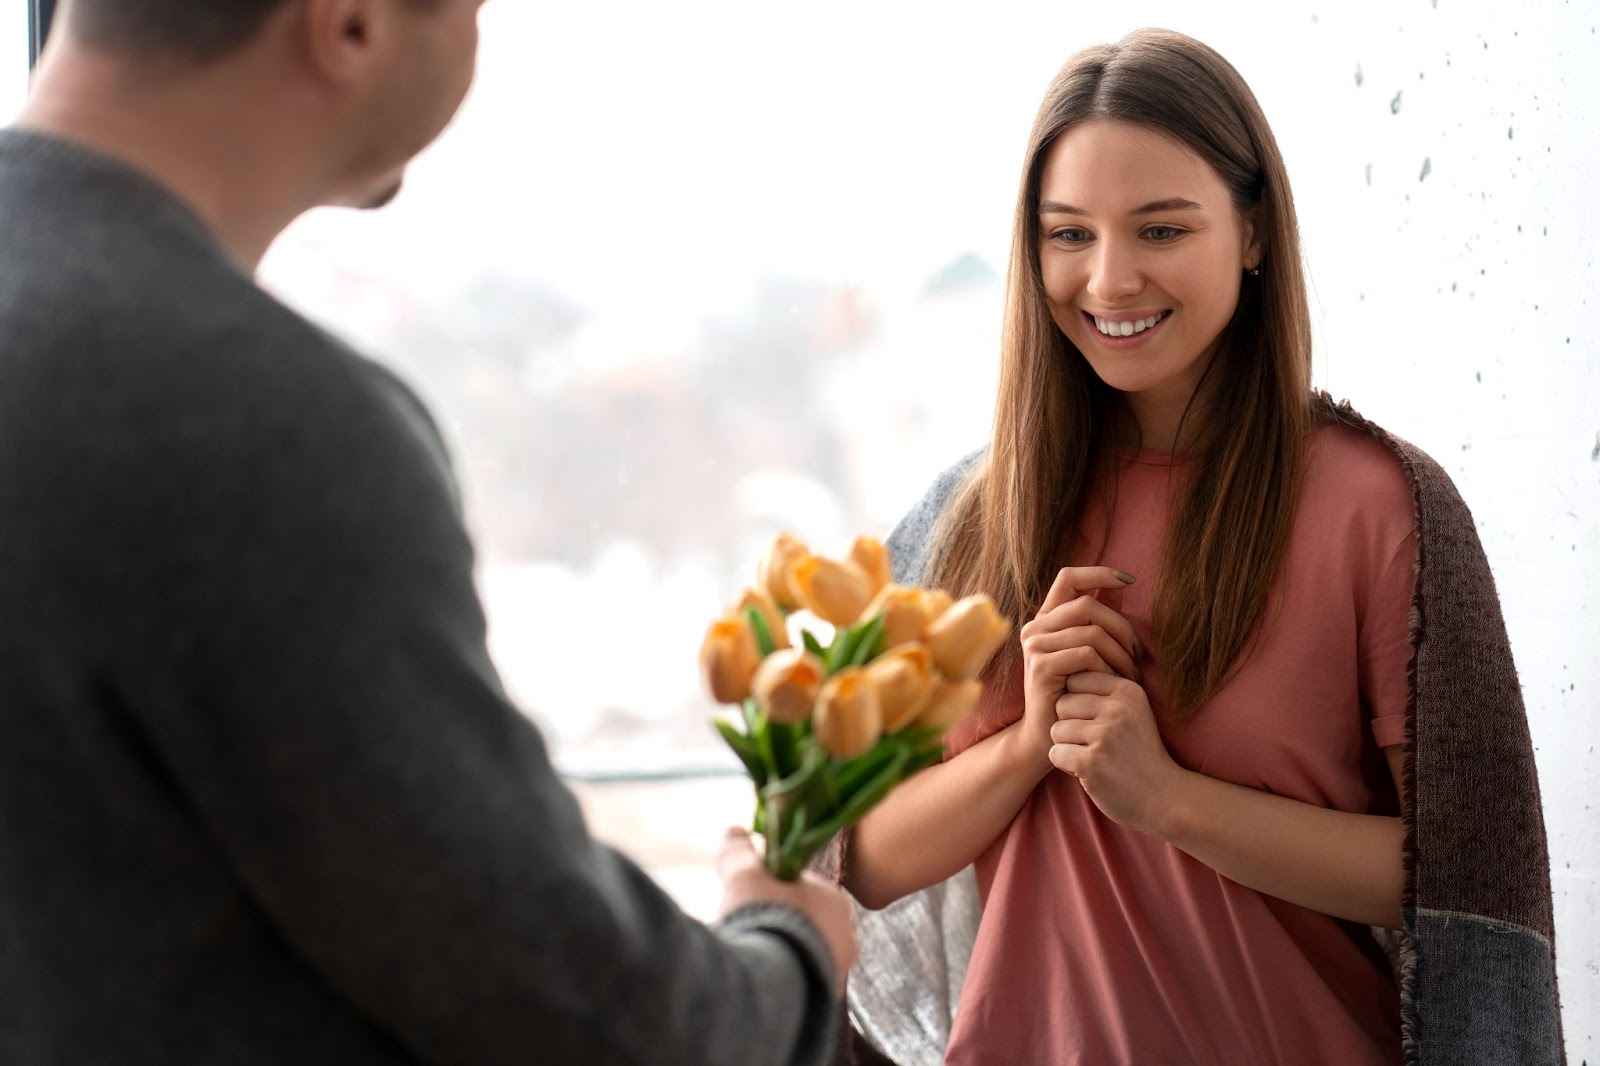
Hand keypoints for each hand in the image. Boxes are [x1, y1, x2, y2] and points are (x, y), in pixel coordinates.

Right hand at [715, 828, 856, 994]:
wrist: (773, 981)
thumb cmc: (767, 917)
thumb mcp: (745, 875)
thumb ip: (740, 851)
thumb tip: (734, 831)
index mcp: (836, 901)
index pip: (804, 887)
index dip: (774, 888)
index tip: (752, 894)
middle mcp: (847, 937)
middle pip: (805, 922)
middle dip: (779, 922)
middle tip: (748, 925)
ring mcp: (837, 972)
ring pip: (803, 955)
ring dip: (780, 952)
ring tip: (750, 955)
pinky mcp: (824, 1003)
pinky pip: (800, 984)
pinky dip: (783, 980)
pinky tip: (760, 980)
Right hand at [1017, 566, 1140, 762]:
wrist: (1050, 736)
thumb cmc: (1077, 695)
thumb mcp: (1090, 655)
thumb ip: (1099, 623)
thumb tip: (1122, 586)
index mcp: (1047, 619)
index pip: (1069, 577)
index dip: (1099, 572)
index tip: (1130, 580)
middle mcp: (1036, 627)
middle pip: (1087, 605)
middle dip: (1121, 627)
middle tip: (1138, 654)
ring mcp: (1035, 646)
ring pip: (1091, 630)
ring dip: (1120, 652)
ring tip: (1131, 675)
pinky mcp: (1041, 666)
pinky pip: (1086, 654)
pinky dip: (1108, 667)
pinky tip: (1115, 683)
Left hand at [1049, 671, 1185, 837]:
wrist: (1164, 798)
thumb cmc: (1140, 753)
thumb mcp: (1134, 711)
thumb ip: (1104, 692)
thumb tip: (1066, 671)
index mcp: (1128, 691)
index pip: (1076, 680)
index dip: (1078, 703)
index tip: (1097, 722)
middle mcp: (1117, 709)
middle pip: (1062, 704)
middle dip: (1070, 725)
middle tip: (1095, 744)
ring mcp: (1104, 736)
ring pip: (1056, 730)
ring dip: (1068, 747)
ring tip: (1095, 757)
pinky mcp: (1091, 762)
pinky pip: (1055, 753)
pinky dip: (1066, 765)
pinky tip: (1089, 771)